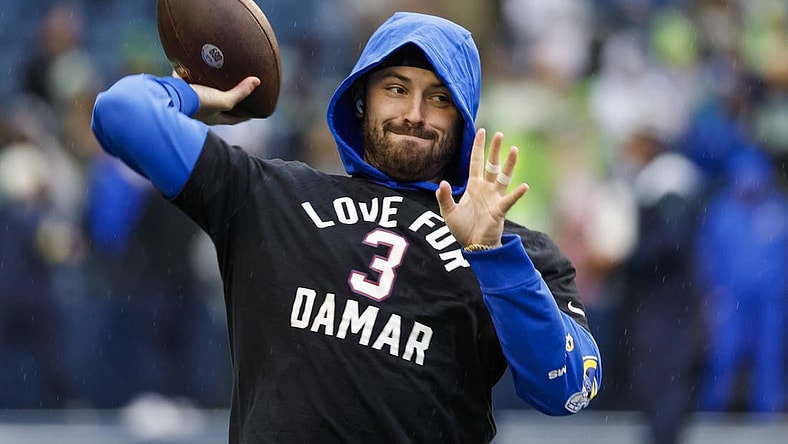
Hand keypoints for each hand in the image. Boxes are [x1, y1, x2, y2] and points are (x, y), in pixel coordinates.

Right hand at [174, 71, 259, 124]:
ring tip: (220, 77)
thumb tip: (257, 81)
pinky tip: (197, 63)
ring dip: (211, 86)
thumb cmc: (197, 103)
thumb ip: (240, 92)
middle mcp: (201, 111)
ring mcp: (190, 100)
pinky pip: (188, 78)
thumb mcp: (223, 100)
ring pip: (204, 93)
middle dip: (228, 101)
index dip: (245, 116)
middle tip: (239, 93)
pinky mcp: (179, 87)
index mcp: (213, 118)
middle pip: (218, 106)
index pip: (233, 120)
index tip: (255, 111)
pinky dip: (193, 73)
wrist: (169, 95)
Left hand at [436, 128, 528, 247]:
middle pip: (491, 165)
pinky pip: (509, 200)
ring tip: (514, 149)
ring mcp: (494, 198)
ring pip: (503, 177)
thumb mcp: (448, 212)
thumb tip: (442, 183)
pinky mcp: (499, 211)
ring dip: (509, 164)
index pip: (476, 162)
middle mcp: (486, 189)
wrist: (474, 246)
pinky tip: (524, 186)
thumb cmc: (463, 228)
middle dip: (494, 150)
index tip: (481, 131)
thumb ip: (444, 197)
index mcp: (473, 186)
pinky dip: (517, 194)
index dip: (478, 147)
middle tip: (498, 134)